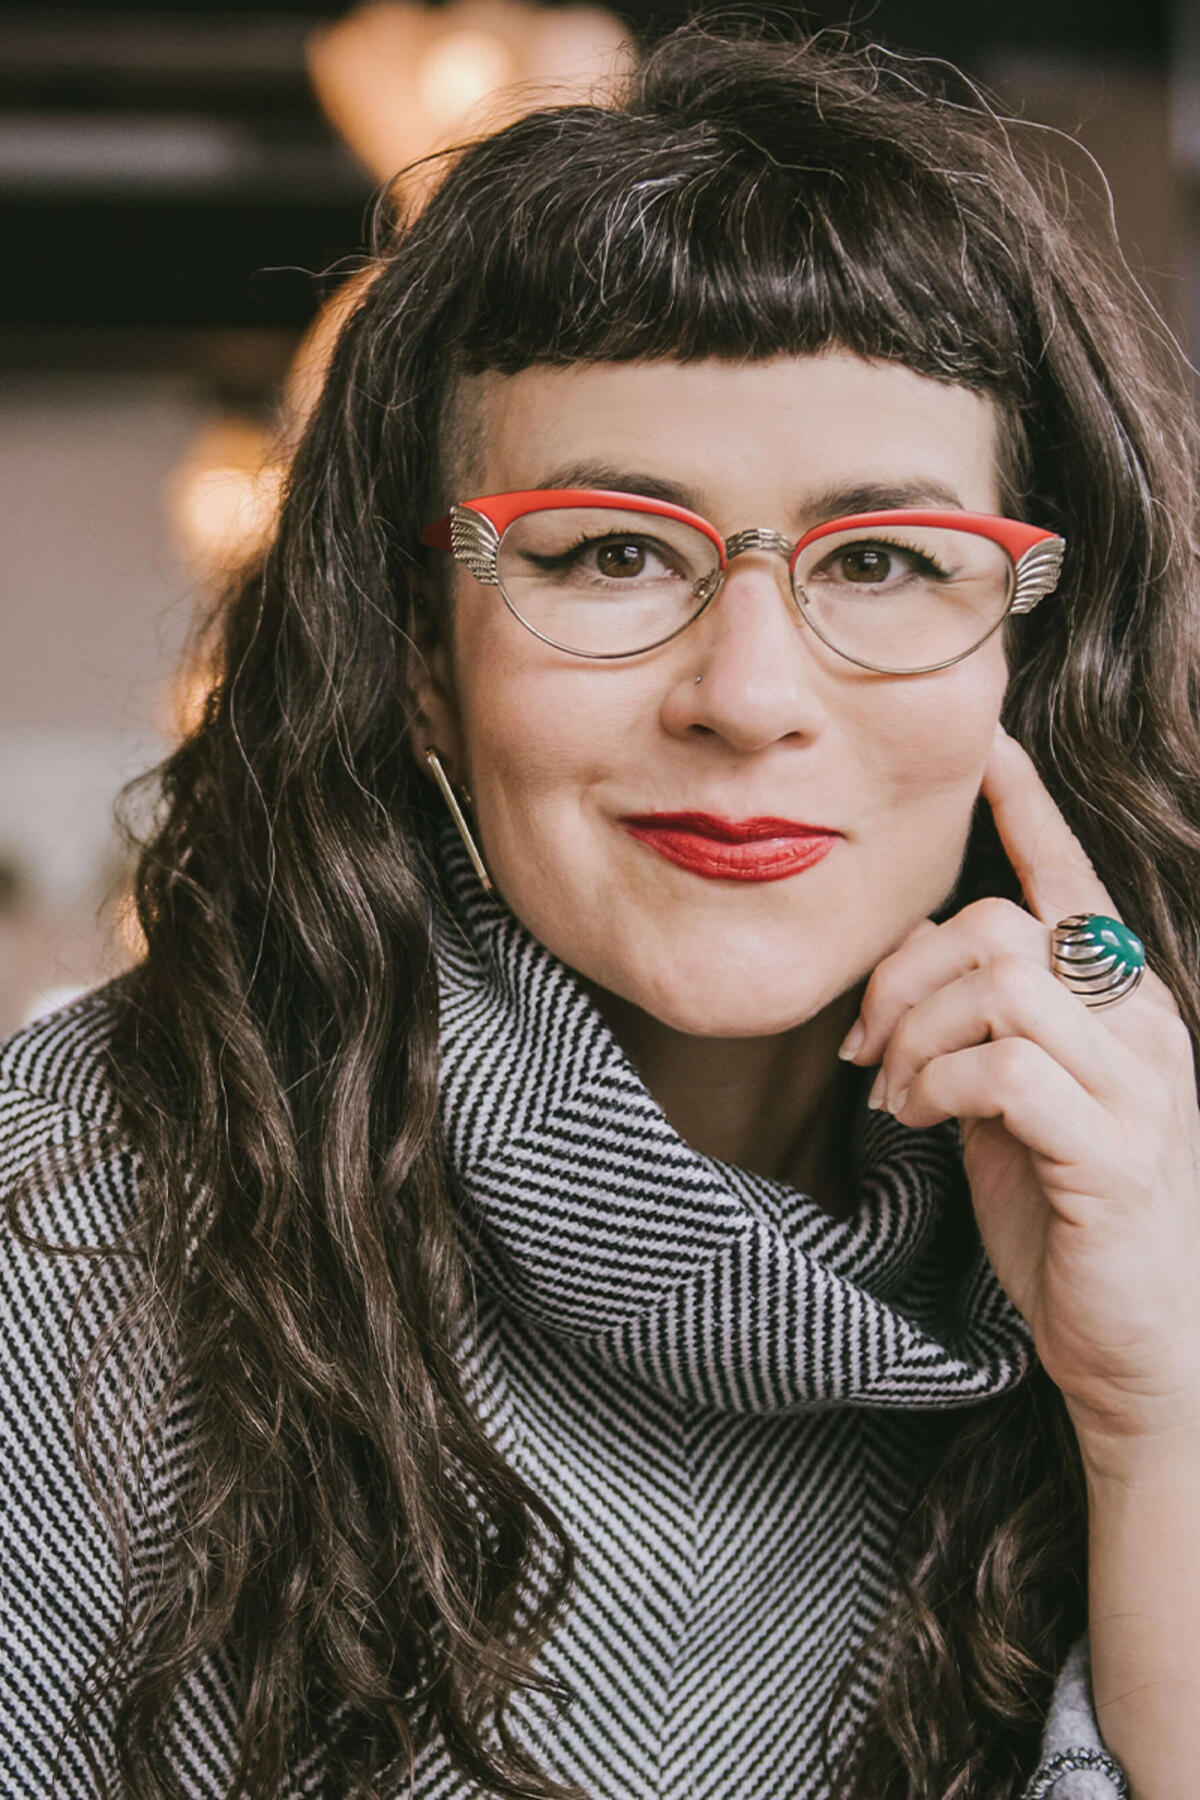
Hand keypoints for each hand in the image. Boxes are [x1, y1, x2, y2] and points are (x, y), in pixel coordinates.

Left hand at [839, 724, 1199, 1460]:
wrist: (1140, 1348)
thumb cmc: (1067, 1217)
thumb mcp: (1019, 1103)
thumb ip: (987, 1028)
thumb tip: (912, 969)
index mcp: (1122, 1006)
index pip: (1074, 883)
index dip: (1029, 809)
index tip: (987, 745)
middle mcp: (1145, 1028)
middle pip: (1001, 925)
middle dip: (903, 973)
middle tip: (865, 1048)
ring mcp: (1139, 1091)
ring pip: (1002, 986)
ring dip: (915, 1034)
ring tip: (894, 1094)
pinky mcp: (1113, 1157)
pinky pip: (1006, 1072)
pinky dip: (938, 1087)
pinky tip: (919, 1124)